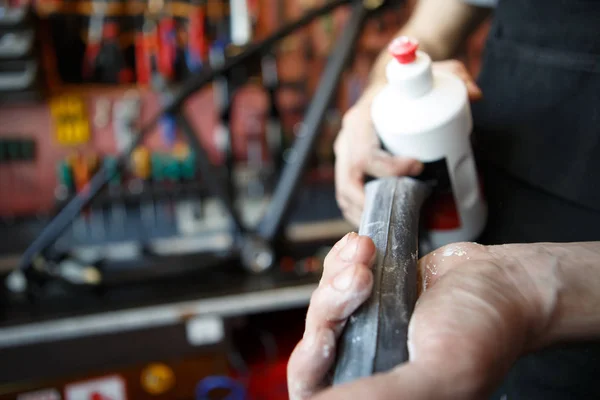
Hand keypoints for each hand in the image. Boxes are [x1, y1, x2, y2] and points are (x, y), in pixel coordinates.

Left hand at [287, 233, 558, 399]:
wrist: (505, 277)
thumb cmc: (487, 327)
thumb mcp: (440, 372)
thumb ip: (383, 394)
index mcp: (383, 392)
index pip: (319, 392)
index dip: (310, 369)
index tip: (325, 340)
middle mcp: (370, 365)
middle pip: (316, 345)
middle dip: (331, 307)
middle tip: (360, 281)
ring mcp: (368, 329)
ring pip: (325, 306)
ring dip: (340, 274)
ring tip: (367, 253)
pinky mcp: (371, 296)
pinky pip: (336, 278)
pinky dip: (343, 257)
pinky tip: (363, 245)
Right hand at [334, 60, 482, 225]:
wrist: (386, 87)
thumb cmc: (406, 85)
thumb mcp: (431, 74)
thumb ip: (455, 75)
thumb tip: (475, 95)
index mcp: (360, 120)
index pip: (365, 152)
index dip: (388, 167)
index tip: (418, 168)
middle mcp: (347, 139)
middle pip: (348, 180)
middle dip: (370, 203)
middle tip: (400, 212)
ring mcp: (345, 155)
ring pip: (344, 191)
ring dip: (362, 213)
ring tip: (388, 227)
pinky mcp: (348, 167)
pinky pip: (347, 195)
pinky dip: (358, 212)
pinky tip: (376, 224)